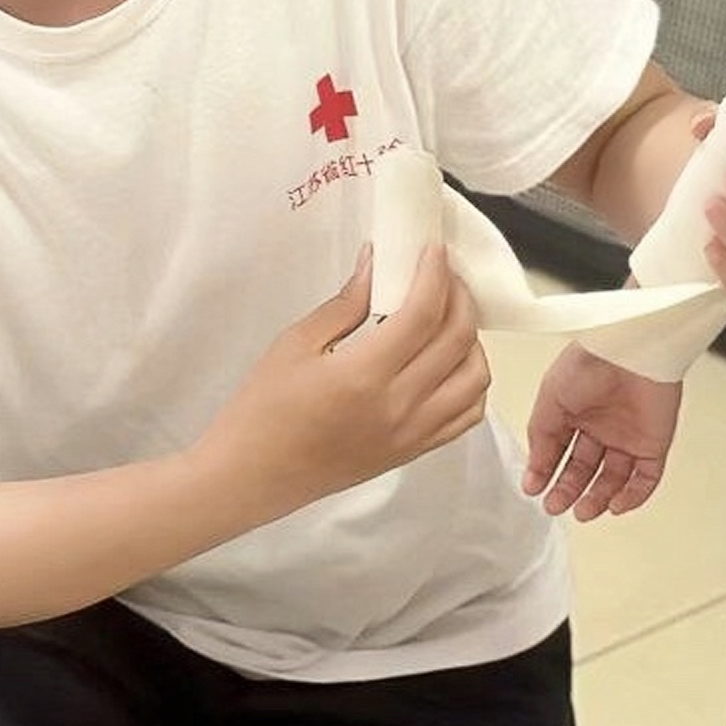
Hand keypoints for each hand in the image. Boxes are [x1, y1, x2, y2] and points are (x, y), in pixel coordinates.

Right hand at [200, 245, 490, 514]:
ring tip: (449, 315)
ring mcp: (411, 435)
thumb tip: (376, 263)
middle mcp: (399, 408)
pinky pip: (466, 416)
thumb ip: (345, 304)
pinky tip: (451, 361)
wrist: (251, 477)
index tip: (434, 249)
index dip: (436, 274)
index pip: (423, 314)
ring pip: (474, 379)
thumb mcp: (295, 343)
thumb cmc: (262, 410)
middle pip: (457, 340)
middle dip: (459, 296)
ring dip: (472, 339)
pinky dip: (471, 382)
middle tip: (443, 273)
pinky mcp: (412, 452)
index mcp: (364, 376)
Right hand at [522, 345, 681, 519]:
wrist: (630, 350)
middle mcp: (602, 426)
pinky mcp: (654, 443)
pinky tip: (615, 505)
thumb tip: (534, 471)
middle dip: (568, 490)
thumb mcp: (550, 400)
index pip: (559, 452)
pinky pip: (646, 477)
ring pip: (614, 478)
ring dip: (598, 498)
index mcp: (575, 412)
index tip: (535, 489)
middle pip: (585, 469)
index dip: (546, 472)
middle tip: (555, 505)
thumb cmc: (591, 362)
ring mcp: (629, 436)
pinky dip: (633, 496)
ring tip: (583, 511)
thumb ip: (541, 437)